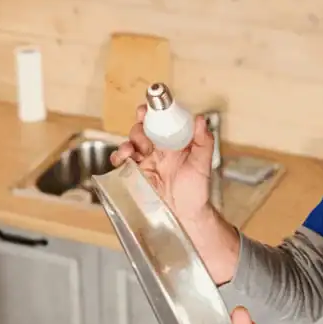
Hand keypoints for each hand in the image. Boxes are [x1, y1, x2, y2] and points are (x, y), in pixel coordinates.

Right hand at [109, 105, 215, 226]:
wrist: (185, 215)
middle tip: (143, 133)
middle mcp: (158, 149)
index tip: (147, 108)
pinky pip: (122, 161)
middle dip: (139, 126)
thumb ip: (203, 142)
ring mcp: (145, 161)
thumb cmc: (196, 190)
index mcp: (173, 143)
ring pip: (130, 142)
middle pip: (142, 129)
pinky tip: (123, 158)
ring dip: (129, 141)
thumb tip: (200, 119)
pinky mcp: (135, 174)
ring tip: (133, 150)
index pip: (161, 122)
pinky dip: (118, 156)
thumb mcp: (203, 164)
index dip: (153, 112)